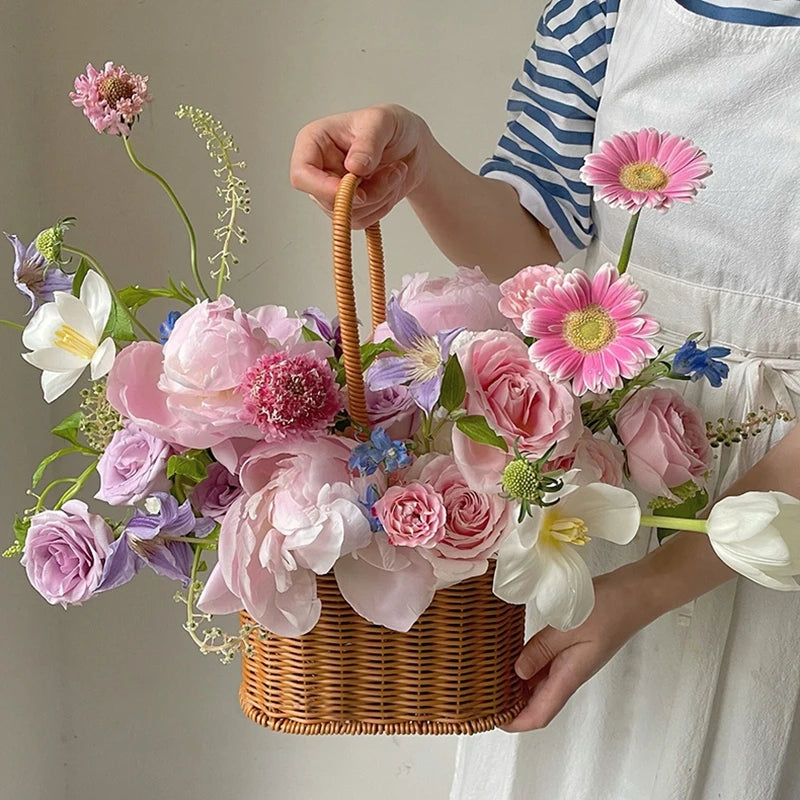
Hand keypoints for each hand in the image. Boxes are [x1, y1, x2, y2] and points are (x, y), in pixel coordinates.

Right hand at [289, 104, 431, 228]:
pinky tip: (391, 185)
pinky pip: (361, 221)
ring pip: (348, 215)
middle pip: (328, 201)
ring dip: (379, 198)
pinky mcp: (348, 207)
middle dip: (367, 193)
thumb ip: (368, 143)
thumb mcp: (383, 122)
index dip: (323, 188)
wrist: (411, 146)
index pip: (301, 175)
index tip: (355, 190)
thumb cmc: (391, 127)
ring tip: (395, 172)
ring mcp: (331, 191)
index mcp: (314, 142)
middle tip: (392, 172)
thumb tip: (354, 167)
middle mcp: (319, 169)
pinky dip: (382, 206)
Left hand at [503, 566, 657, 732]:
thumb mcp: (567, 627)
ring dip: (516, 687)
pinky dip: (526, 667)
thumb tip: (517, 672)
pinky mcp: (572, 650)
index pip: (538, 716)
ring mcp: (571, 663)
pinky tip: (511, 654)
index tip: (489, 717)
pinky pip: (545, 667)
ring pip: (539, 686)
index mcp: (569, 677)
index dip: (513, 722)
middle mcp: (569, 676)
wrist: (634, 595)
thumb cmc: (606, 609)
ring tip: (488, 676)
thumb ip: (541, 649)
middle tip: (481, 695)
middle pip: (536, 705)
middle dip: (509, 707)